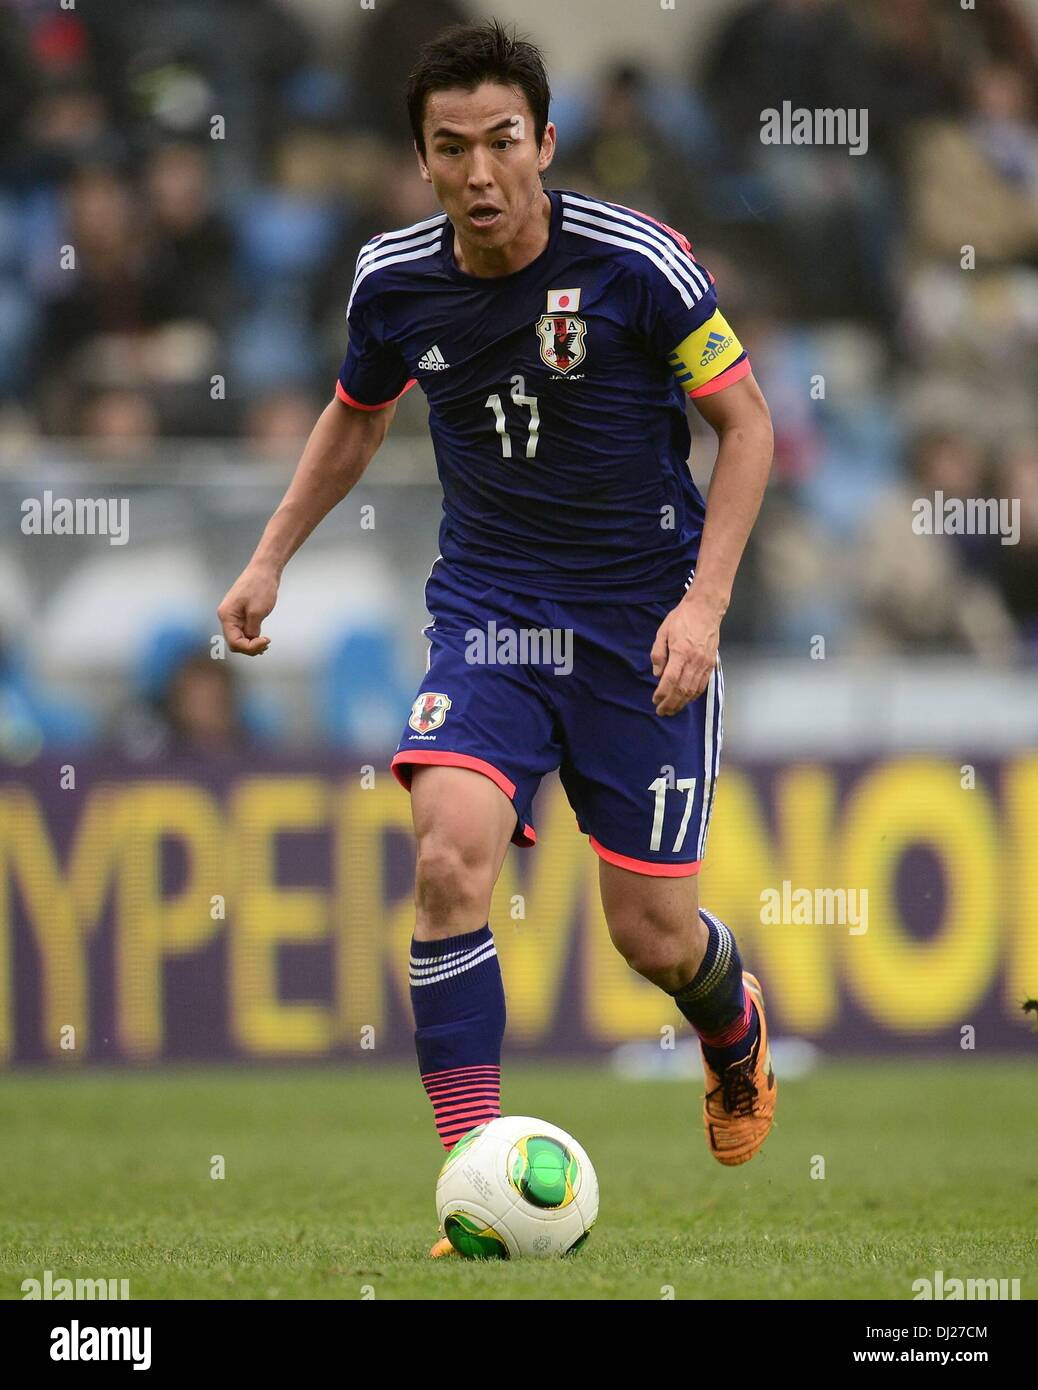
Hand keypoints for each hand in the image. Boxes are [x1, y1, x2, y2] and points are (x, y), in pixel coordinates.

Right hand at [217, 563, 278, 654]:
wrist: (265, 570)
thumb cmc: (260, 587)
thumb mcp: (257, 612)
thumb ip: (252, 629)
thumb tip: (251, 640)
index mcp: (226, 615)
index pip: (234, 642)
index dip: (250, 647)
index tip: (266, 641)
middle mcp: (226, 616)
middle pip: (235, 642)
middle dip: (250, 647)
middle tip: (266, 644)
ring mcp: (233, 615)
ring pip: (239, 637)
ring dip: (251, 643)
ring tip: (266, 642)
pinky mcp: (241, 613)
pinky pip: (244, 630)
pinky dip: (252, 637)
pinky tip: (262, 639)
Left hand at [650, 598, 719, 714]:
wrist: (705, 609)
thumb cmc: (682, 618)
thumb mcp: (662, 632)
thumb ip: (658, 654)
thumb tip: (657, 674)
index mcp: (680, 652)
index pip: (670, 680)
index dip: (662, 694)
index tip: (655, 700)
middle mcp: (694, 660)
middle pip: (682, 689)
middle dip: (671, 703)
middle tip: (662, 712)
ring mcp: (704, 663)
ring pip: (693, 690)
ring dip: (682, 703)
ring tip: (672, 710)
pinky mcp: (711, 664)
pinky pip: (702, 684)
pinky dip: (694, 695)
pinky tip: (686, 700)